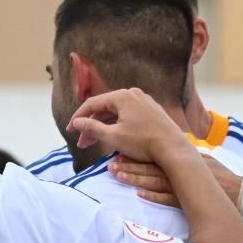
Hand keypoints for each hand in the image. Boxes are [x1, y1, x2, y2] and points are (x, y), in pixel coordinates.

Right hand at [67, 88, 190, 163]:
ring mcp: (144, 102)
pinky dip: (117, 126)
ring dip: (104, 127)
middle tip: (82, 143)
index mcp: (122, 96)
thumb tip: (76, 122)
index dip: (78, 118)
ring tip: (94, 143)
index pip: (92, 104)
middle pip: (104, 109)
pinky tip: (112, 137)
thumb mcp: (113, 137)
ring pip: (116, 113)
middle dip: (91, 126)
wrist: (173, 148)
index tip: (70, 131)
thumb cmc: (143, 142)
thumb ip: (92, 128)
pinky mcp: (151, 111)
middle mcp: (133, 94)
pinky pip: (128, 116)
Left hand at [113, 153, 241, 208]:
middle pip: (151, 168)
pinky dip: (156, 198)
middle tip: (110, 164)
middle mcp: (182, 172)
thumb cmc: (223, 179)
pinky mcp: (190, 202)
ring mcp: (185, 187)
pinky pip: (170, 200)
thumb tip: (174, 146)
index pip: (155, 156)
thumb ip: (187, 155)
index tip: (118, 153)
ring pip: (156, 182)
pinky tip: (141, 197)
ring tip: (118, 176)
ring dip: (137, 179)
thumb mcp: (204, 161)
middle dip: (130, 166)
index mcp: (182, 162)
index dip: (136, 156)